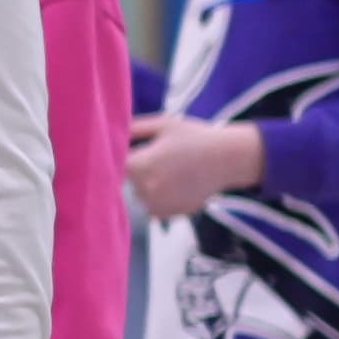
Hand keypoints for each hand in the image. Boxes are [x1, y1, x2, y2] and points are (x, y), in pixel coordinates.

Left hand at [126, 112, 264, 221]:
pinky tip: (178, 184)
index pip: (114, 165)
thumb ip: (132, 129)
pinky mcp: (168, 214)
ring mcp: (156, 204)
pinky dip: (160, 198)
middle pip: (126, 181)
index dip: (122, 156)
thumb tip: (110, 134)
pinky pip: (152, 206)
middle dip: (137, 170)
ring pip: (138, 194)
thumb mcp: (163, 124)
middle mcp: (144, 189)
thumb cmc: (195, 137)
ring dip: (148, 185)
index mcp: (139, 166)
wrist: (228, 159)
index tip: (136, 151)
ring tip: (172, 171)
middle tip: (162, 159)